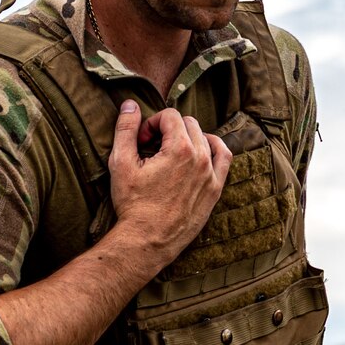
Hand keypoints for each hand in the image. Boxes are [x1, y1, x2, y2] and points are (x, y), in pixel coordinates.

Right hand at [107, 101, 230, 263]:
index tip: (140, 141)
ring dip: (189, 137)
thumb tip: (130, 104)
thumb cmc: (132, 204)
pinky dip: (213, 148)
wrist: (147, 240)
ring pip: (206, 138)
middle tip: (151, 148)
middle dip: (168, 129)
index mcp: (179, 149)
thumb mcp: (121, 163)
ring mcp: (211, 175)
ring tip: (172, 150)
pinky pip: (223, 158)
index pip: (170, 116)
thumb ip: (126, 129)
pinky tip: (199, 154)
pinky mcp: (215, 190)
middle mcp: (201, 159)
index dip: (151, 123)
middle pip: (188, 124)